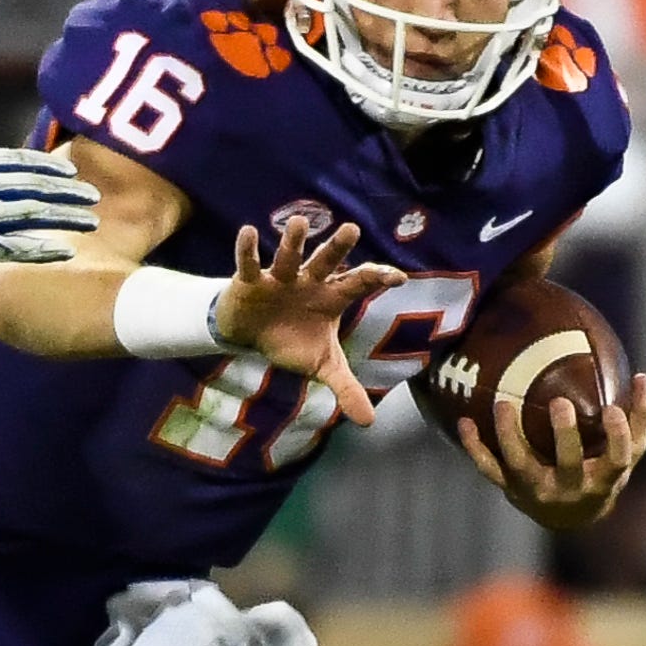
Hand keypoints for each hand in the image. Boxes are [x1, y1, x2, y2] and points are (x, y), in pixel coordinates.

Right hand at [0, 131, 96, 270]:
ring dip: (67, 217)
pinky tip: (66, 252)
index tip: (69, 169)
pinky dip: (44, 248)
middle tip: (93, 196)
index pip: (19, 160)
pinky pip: (17, 246)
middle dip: (68, 190)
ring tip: (92, 221)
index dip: (49, 165)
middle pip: (37, 184)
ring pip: (36, 212)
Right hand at [213, 221, 403, 425]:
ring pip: (289, 257)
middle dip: (337, 247)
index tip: (397, 277)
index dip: (377, 278)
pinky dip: (248, 250)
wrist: (250, 336)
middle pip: (326, 262)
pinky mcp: (250, 281)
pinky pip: (249, 263)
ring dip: (293, 241)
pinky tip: (249, 232)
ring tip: (298, 222)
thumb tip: (369, 423)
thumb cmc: (292, 341)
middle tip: (351, 229)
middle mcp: (308, 281)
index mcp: (331, 296)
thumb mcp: (320, 365)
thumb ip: (345, 387)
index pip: (359, 283)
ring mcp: (280, 278)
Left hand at [454, 371, 645, 528]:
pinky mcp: (510, 488)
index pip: (616, 460)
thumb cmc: (601, 474)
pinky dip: (474, 446)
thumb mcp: (626, 455)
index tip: (614, 409)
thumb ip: (638, 419)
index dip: (617, 437)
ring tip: (503, 404)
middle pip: (568, 463)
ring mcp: (536, 490)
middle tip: (562, 403)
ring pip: (520, 465)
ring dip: (509, 435)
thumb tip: (644, 377)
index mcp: (602, 480)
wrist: (568, 516)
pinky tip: (465, 421)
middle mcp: (569, 489)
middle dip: (565, 435)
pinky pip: (488, 468)